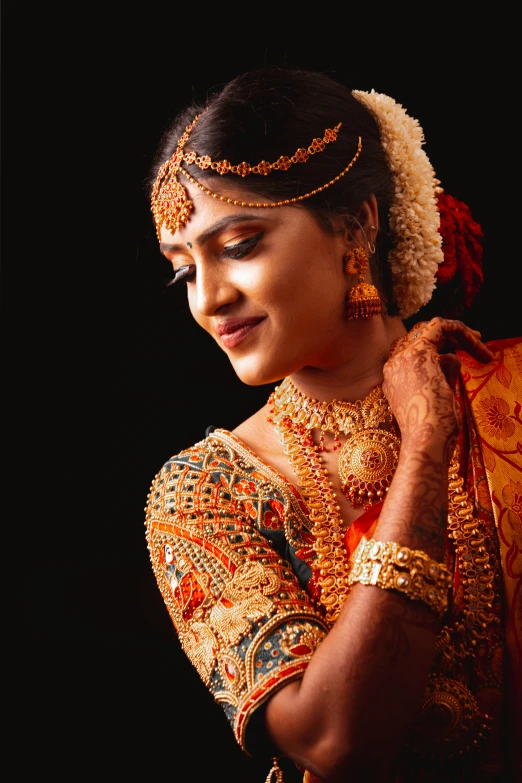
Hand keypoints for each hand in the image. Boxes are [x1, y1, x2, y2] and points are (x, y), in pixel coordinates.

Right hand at [383, 317, 492, 447]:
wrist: (426, 442)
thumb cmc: (434, 432)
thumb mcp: (437, 401)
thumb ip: (440, 378)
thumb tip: (452, 357)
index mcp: (393, 381)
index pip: (409, 352)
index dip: (436, 349)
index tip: (459, 355)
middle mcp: (393, 367)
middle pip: (417, 336)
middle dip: (448, 337)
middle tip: (475, 342)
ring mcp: (403, 358)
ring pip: (431, 329)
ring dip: (460, 335)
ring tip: (481, 349)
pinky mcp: (420, 352)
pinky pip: (440, 326)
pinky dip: (462, 331)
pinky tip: (479, 346)